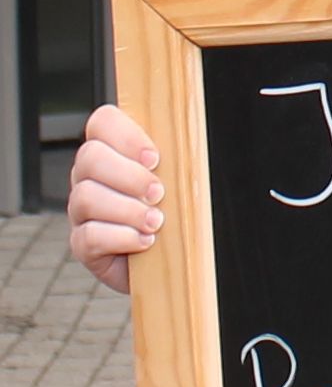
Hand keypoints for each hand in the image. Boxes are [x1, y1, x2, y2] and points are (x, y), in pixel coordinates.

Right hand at [68, 104, 163, 294]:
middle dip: (128, 175)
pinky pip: (89, 236)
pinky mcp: (83, 245)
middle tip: (159, 193)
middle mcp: (89, 177)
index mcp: (113, 151)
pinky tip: (145, 241)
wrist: (172, 263)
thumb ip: (179, 159)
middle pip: (90, 157)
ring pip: (86, 197)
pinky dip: (120, 238)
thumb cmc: (179, 215)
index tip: (155, 158)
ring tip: (157, 222)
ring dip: (127, 209)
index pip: (103, 123)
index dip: (125, 135)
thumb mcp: (182, 181)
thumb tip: (193, 142)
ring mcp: (81, 211)